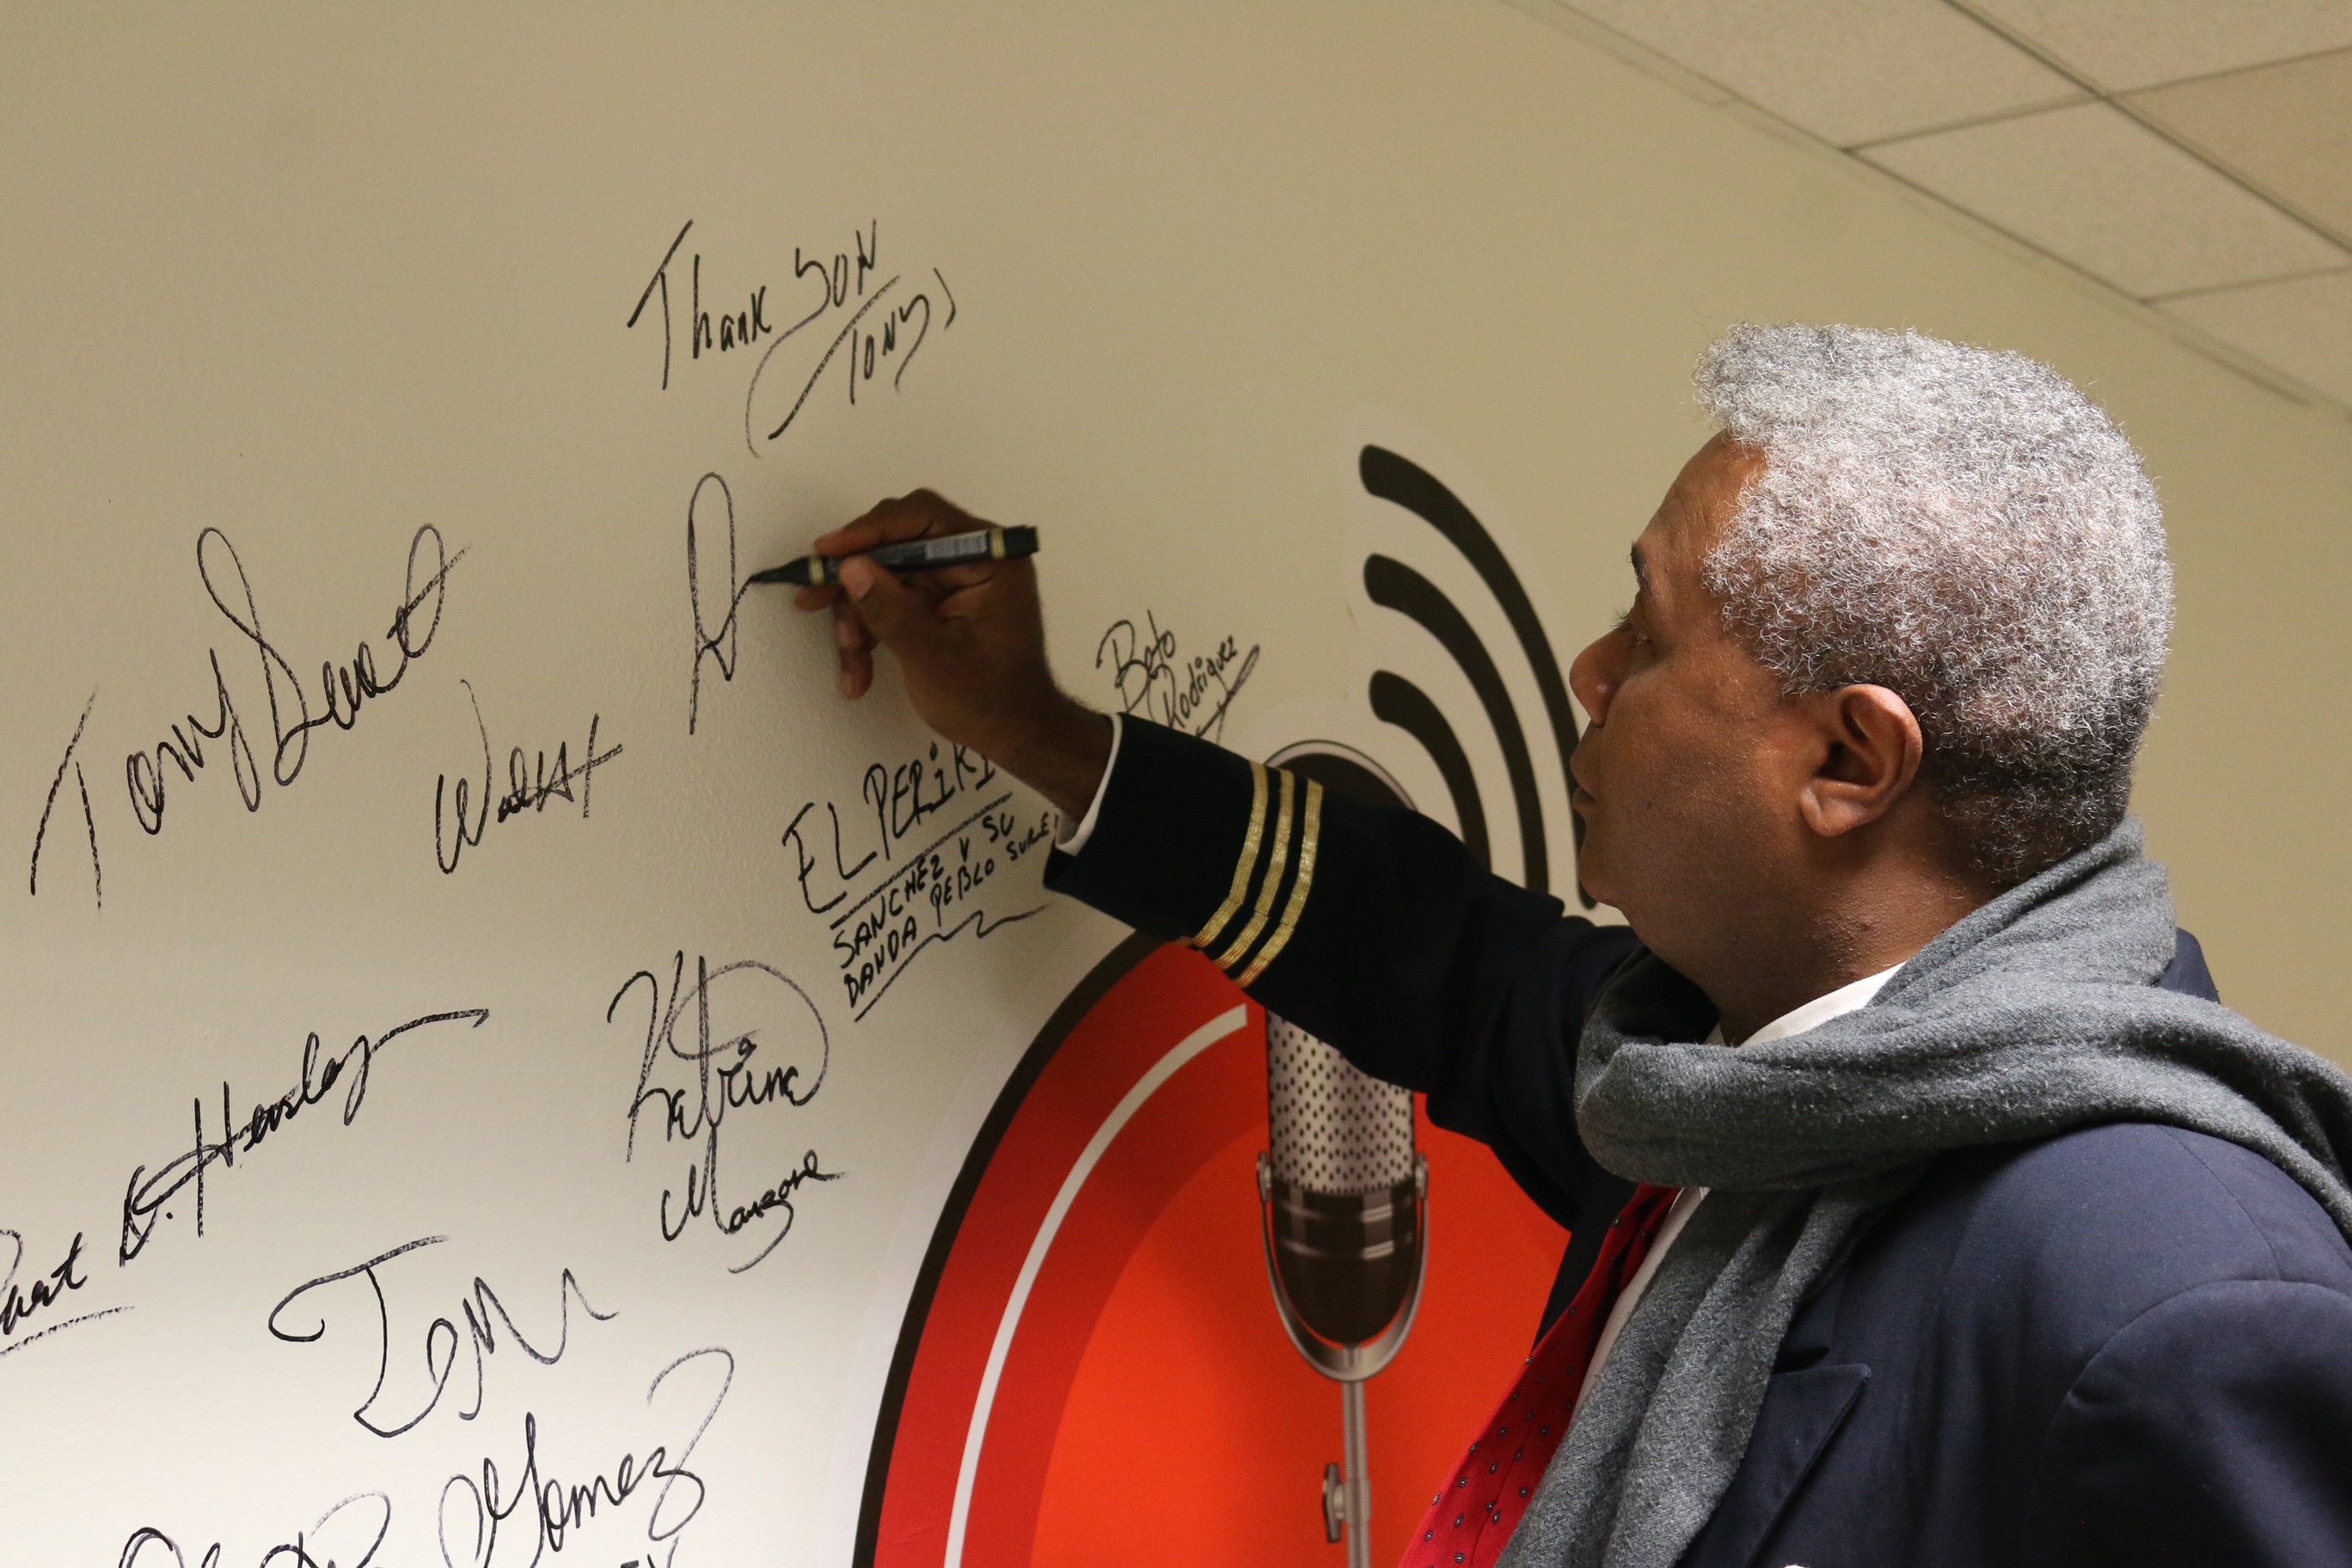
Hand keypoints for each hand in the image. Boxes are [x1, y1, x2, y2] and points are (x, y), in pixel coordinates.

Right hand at [791, 489, 1111, 818]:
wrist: (1016, 736)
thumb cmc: (988, 700)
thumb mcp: (933, 658)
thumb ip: (891, 610)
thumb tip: (850, 567)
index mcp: (989, 558)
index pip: (923, 518)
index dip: (869, 530)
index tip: (827, 553)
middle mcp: (973, 559)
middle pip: (895, 545)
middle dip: (855, 581)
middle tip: (811, 601)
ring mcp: (954, 581)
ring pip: (885, 577)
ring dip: (859, 617)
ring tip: (852, 664)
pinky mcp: (938, 603)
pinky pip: (891, 602)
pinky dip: (872, 631)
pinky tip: (859, 673)